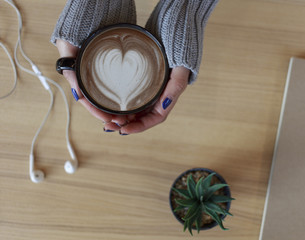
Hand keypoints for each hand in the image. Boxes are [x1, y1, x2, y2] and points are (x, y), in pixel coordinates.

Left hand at [56, 39, 189, 133]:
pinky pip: (130, 95)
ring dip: (121, 116)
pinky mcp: (142, 79)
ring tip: (105, 119)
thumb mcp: (180, 67)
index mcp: (168, 96)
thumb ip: (175, 86)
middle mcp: (158, 95)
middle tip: (109, 125)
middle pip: (142, 116)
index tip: (123, 129)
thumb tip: (164, 106)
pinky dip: (119, 103)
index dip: (139, 127)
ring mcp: (150, 87)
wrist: (174, 27)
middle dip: (126, 124)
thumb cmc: (179, 47)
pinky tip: (108, 104)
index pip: (154, 119)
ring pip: (134, 108)